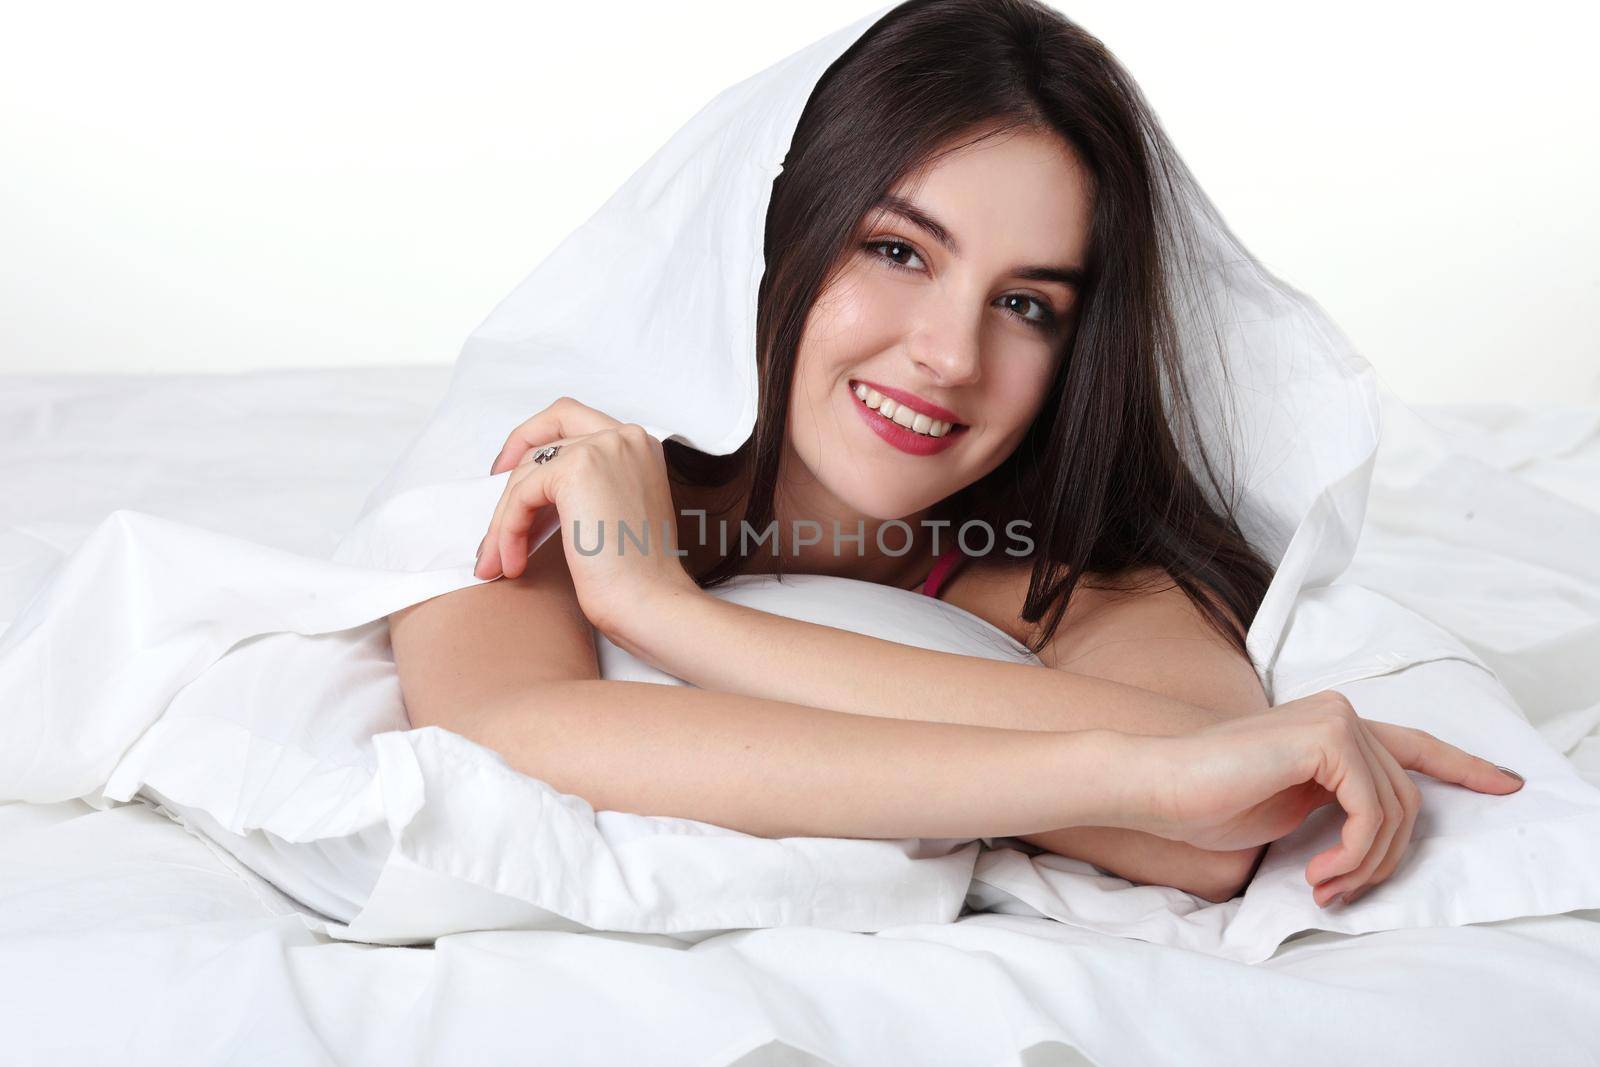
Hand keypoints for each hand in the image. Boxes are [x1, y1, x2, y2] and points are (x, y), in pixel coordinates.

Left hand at [473, 397, 700, 637]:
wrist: (650, 603)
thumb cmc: (638, 576)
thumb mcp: (616, 512)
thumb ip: (587, 486)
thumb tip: (529, 488)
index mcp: (640, 445)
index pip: (573, 419)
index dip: (535, 437)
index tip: (509, 468)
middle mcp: (625, 436)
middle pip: (545, 436)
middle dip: (512, 471)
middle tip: (493, 515)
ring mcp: (602, 448)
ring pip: (528, 471)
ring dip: (505, 519)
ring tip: (497, 560)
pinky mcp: (575, 470)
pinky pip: (521, 495)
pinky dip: (508, 529)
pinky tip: (513, 563)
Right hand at [1131, 689, 1524, 907]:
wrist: (1160, 787)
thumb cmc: (1209, 802)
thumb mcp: (1293, 804)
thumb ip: (1339, 801)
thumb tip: (1379, 837)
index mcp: (1333, 725)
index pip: (1416, 746)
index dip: (1465, 766)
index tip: (1506, 786)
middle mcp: (1342, 712)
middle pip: (1408, 799)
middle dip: (1384, 859)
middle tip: (1339, 893)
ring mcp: (1337, 719)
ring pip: (1395, 811)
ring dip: (1365, 866)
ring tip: (1324, 889)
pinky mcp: (1329, 739)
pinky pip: (1372, 812)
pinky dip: (1354, 854)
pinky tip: (1319, 873)